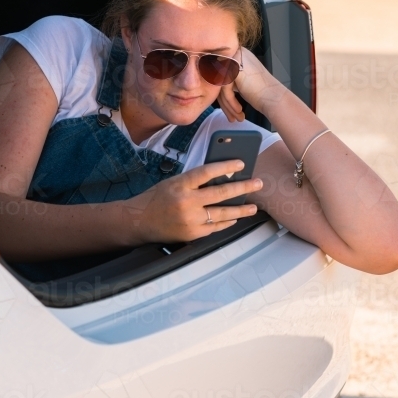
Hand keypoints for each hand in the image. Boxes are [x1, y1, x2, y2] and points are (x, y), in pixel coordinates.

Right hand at [126, 160, 262, 242]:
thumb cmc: (157, 198)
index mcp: (181, 184)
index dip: (226, 166)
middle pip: (221, 194)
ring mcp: (190, 220)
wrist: (139, 221)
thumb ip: (194, 181)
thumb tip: (222, 177)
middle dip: (243, 188)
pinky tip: (235, 218)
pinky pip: (215, 227)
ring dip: (241, 210)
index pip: (208, 172)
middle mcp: (186, 202)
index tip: (241, 164)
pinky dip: (226, 222)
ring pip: (222, 213)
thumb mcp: (173, 182)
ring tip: (253, 206)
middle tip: (258, 184)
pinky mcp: (192, 233)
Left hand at [217, 48, 285, 121]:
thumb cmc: (262, 91)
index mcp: (237, 54)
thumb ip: (227, 78)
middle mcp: (235, 53)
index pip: (221, 74)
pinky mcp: (234, 70)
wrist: (274, 96)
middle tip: (230, 115)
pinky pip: (225, 90)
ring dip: (227, 105)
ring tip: (235, 117)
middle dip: (224, 101)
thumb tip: (211, 83)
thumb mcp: (241, 80)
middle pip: (220, 80)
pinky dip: (231, 103)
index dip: (222, 94)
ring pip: (221, 87)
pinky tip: (239, 111)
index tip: (226, 108)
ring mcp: (235, 60)